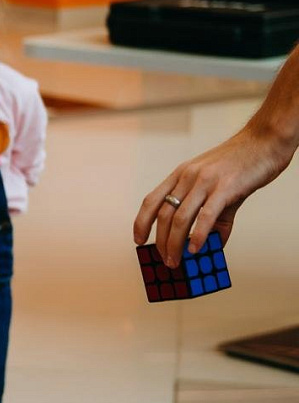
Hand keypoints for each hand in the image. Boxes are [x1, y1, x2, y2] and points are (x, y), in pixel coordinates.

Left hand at [134, 125, 293, 265]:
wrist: (264, 142)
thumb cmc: (240, 165)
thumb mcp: (216, 187)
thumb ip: (213, 217)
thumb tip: (210, 244)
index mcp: (180, 175)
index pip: (151, 201)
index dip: (141, 222)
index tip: (138, 240)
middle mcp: (187, 177)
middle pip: (164, 214)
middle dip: (161, 241)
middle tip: (165, 260)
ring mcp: (205, 182)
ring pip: (180, 217)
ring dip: (174, 243)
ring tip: (176, 260)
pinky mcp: (226, 187)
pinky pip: (206, 215)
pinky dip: (198, 234)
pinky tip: (195, 248)